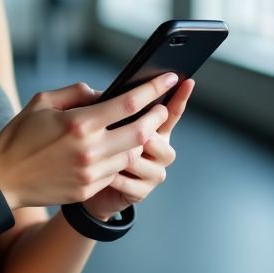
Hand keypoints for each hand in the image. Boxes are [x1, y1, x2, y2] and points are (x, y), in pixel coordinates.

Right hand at [0, 73, 177, 210]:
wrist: (2, 178)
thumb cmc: (20, 135)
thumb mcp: (43, 102)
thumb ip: (77, 92)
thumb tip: (104, 93)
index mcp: (79, 123)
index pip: (129, 104)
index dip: (153, 90)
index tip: (168, 79)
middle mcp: (90, 150)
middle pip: (141, 132)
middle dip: (157, 117)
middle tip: (161, 108)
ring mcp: (91, 173)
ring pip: (132, 154)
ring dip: (138, 140)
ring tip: (137, 128)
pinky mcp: (87, 189)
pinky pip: (115, 171)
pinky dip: (119, 158)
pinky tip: (113, 149)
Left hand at [80, 78, 194, 220]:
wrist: (86, 185)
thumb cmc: (95, 148)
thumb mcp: (101, 124)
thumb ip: (110, 109)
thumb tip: (108, 96)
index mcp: (154, 130)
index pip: (171, 112)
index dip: (180, 97)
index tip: (186, 81)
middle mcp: (160, 150)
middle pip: (156, 136)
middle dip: (136, 132)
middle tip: (117, 129)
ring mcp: (154, 172)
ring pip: (139, 158)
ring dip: (119, 154)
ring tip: (102, 153)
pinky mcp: (142, 191)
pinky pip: (128, 180)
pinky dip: (111, 175)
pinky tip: (100, 172)